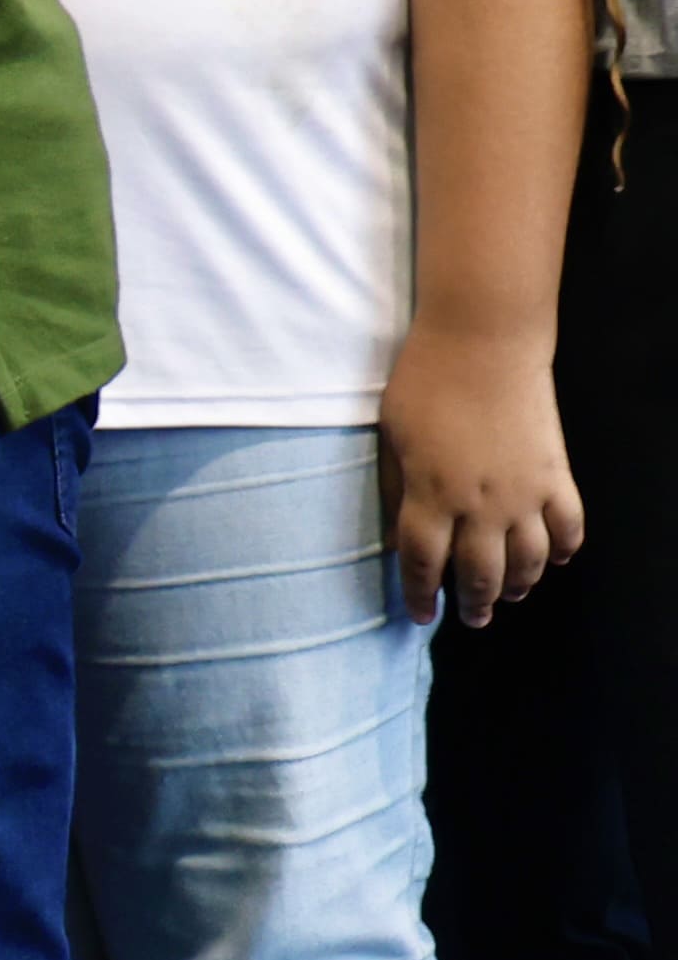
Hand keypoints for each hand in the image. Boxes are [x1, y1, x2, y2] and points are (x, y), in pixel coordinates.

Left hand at [385, 322, 584, 626]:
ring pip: (529, 562)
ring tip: (510, 594)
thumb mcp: (390, 436)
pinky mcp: (556, 476)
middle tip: (472, 616)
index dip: (421, 595)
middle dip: (475, 602)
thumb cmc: (423, 382)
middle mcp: (479, 505)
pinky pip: (569, 528)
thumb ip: (394, 488)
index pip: (423, 564)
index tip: (421, 617)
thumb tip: (396, 533)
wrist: (482, 343)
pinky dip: (565, 550)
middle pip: (480, 573)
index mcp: (430, 495)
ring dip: (519, 585)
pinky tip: (556, 559)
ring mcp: (524, 494)